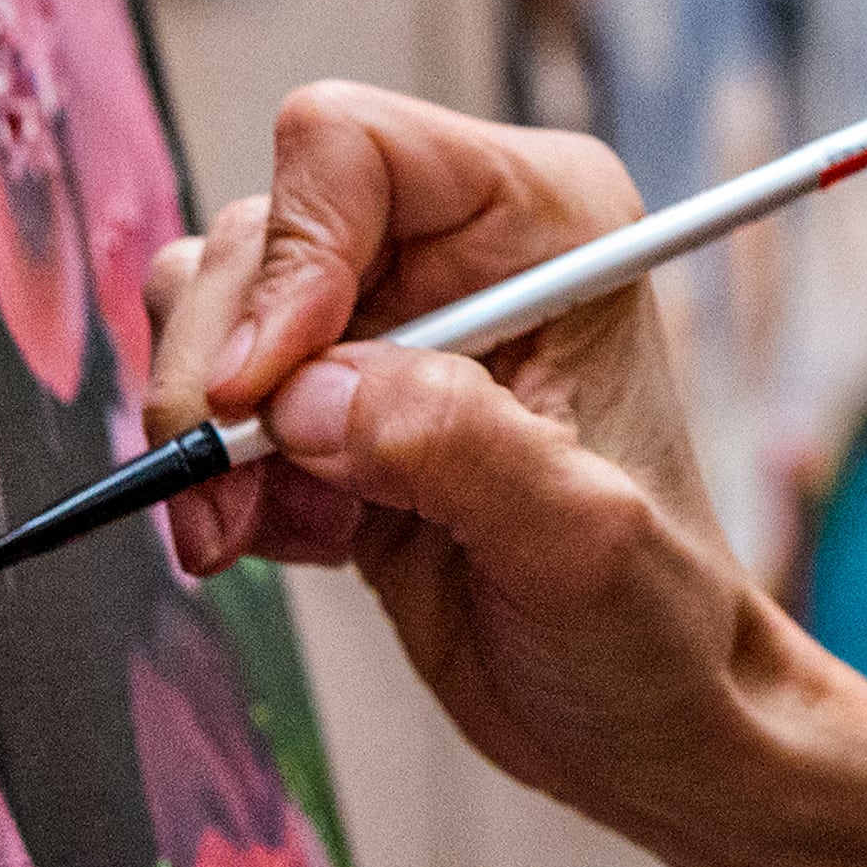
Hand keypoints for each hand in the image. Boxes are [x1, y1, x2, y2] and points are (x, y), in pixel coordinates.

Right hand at [145, 82, 866, 866]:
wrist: (644, 717)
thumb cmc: (654, 618)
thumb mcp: (579, 539)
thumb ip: (452, 443)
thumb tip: (307, 391)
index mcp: (544, 217)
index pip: (351, 149)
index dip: (289, 256)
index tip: (264, 389)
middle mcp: (457, 244)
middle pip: (257, 231)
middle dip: (221, 372)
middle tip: (233, 498)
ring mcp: (387, 321)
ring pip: (213, 307)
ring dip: (212, 434)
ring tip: (279, 528)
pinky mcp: (334, 404)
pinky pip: (212, 401)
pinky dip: (222, 480)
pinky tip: (300, 540)